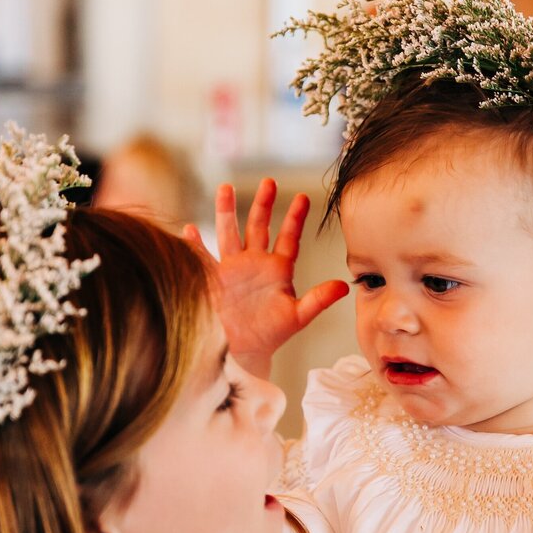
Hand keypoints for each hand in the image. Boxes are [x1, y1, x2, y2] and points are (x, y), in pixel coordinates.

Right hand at [185, 180, 348, 375]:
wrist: (242, 350)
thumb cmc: (270, 334)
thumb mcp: (297, 316)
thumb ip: (318, 300)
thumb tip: (344, 286)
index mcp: (277, 269)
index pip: (289, 238)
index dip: (296, 218)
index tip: (304, 197)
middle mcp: (255, 262)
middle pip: (259, 226)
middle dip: (264, 204)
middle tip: (269, 181)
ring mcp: (232, 267)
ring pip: (230, 232)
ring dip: (227, 211)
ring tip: (226, 187)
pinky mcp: (212, 278)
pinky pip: (202, 256)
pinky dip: (194, 244)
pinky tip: (188, 230)